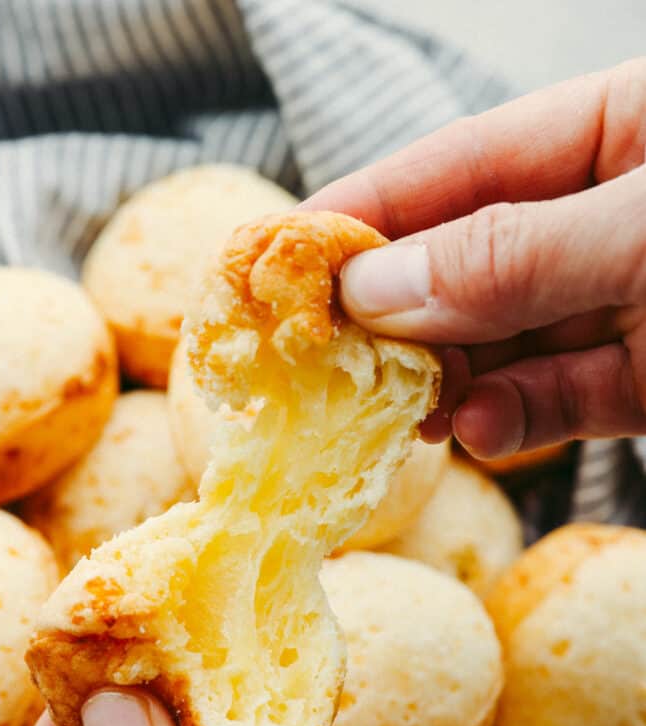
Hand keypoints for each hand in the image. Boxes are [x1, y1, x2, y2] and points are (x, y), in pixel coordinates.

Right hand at [304, 58, 645, 458]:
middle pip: (471, 259)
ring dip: (445, 379)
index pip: (467, 162)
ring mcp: (629, 302)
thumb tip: (371, 290)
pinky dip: (510, 419)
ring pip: (506, 342)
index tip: (284, 251)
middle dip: (398, 311)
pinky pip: (557, 400)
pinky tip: (476, 427)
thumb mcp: (643, 233)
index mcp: (623, 130)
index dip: (370, 207)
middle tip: (322, 354)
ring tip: (396, 406)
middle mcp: (611, 218)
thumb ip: (511, 257)